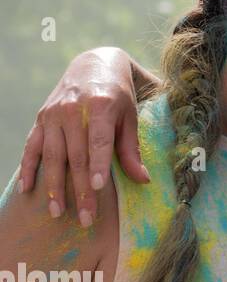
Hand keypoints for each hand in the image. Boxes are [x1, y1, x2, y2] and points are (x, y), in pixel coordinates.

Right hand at [17, 48, 149, 225]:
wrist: (93, 63)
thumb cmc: (119, 94)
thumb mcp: (131, 115)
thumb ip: (132, 148)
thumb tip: (143, 180)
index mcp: (100, 106)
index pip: (98, 140)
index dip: (97, 164)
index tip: (97, 188)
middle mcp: (72, 110)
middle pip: (75, 156)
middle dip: (79, 189)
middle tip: (86, 218)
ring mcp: (52, 115)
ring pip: (52, 155)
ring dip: (53, 186)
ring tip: (57, 212)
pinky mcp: (40, 119)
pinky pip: (31, 147)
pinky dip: (29, 168)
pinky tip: (28, 190)